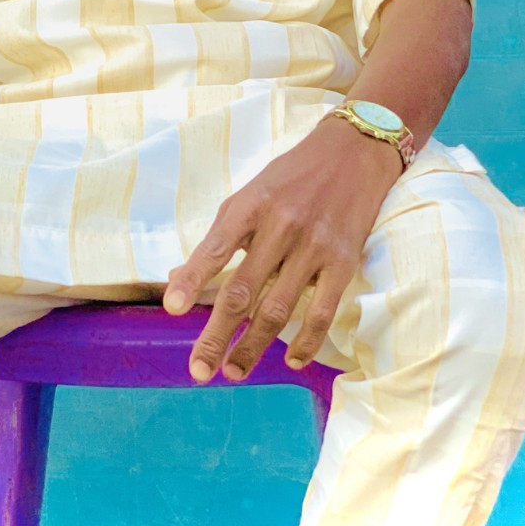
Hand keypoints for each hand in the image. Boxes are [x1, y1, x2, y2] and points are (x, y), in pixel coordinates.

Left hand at [163, 119, 401, 381]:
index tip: (171, 310)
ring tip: (233, 371)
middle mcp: (280, 225)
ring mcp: (313, 246)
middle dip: (217, 335)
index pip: (215, 249)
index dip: (192, 280)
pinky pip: (321, 311)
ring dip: (253, 346)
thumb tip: (178, 279)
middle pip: (242, 291)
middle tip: (199, 370)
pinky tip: (289, 360)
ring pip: (277, 308)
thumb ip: (219, 238)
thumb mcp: (248, 196)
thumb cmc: (290, 178)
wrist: (352, 154)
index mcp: (250, 205)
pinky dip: (305, 342)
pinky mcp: (343, 262)